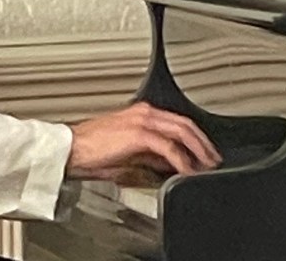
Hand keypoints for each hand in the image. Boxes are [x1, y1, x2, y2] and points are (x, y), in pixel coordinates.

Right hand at [65, 101, 221, 180]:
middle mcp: (143, 113)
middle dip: (203, 143)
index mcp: (140, 113)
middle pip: (184, 123)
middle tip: (213, 159)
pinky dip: (182, 161)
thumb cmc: (91, 151)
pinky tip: (187, 172)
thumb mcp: (128, 153)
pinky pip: (169, 148)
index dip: (196, 138)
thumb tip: (169, 164)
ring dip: (198, 150)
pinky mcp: (138, 134)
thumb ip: (150, 156)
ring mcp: (141, 121)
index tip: (205, 153)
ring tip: (207, 165)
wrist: (71, 149)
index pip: (177, 121)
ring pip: (181, 131)